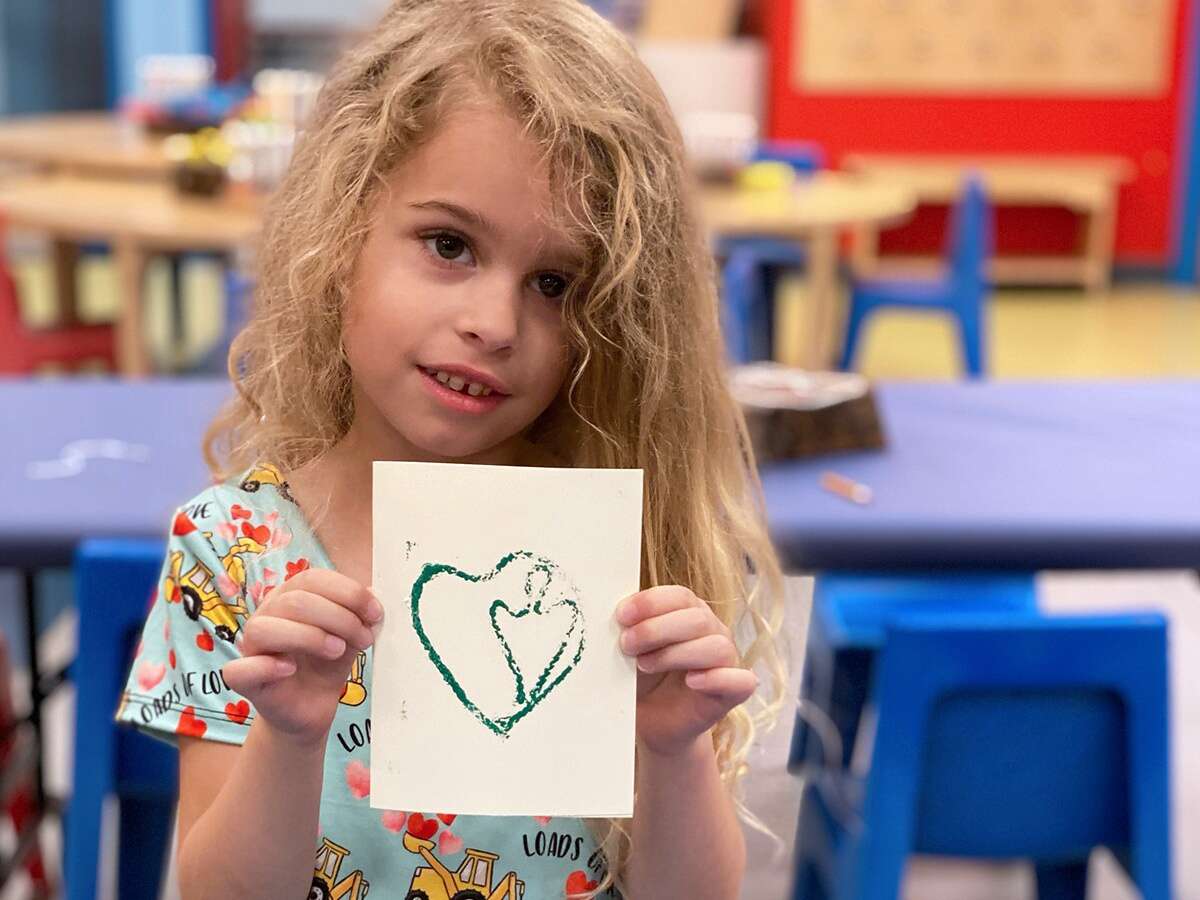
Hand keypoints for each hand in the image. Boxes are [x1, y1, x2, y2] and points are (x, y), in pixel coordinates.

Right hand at [221, 569, 381, 746]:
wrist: (312, 707)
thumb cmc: (326, 665)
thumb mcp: (350, 636)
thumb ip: (359, 615)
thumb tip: (373, 592)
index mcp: (291, 596)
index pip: (312, 579)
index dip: (348, 592)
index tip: (375, 613)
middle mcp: (267, 615)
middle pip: (295, 601)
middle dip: (339, 617)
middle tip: (364, 639)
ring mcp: (252, 647)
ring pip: (266, 628)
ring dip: (309, 637)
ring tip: (337, 651)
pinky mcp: (244, 679)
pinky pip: (239, 669)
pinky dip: (266, 666)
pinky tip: (290, 669)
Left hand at [616, 586, 756, 757]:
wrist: (650, 722)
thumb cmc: (640, 678)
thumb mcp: (629, 649)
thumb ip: (628, 627)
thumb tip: (617, 612)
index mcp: (689, 612)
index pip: (680, 596)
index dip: (651, 603)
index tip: (622, 616)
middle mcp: (713, 631)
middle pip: (697, 618)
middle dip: (656, 630)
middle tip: (626, 644)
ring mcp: (726, 661)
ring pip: (715, 646)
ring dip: (675, 654)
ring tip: (644, 665)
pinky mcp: (733, 692)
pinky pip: (740, 681)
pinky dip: (717, 678)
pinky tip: (692, 681)